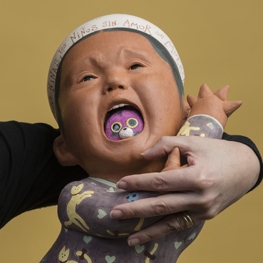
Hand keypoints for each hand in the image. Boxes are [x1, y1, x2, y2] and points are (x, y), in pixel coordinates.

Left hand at [110, 136, 259, 245]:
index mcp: (198, 177)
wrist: (246, 167)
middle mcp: (200, 198)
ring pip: (170, 221)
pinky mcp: (205, 216)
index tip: (120, 184)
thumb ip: (166, 144)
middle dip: (136, 209)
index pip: (160, 182)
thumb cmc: (217, 151)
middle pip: (161, 205)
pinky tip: (148, 236)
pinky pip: (180, 225)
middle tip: (114, 212)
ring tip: (128, 234)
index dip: (139, 183)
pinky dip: (163, 231)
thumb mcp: (192, 142)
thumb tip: (143, 155)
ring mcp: (204, 210)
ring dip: (147, 229)